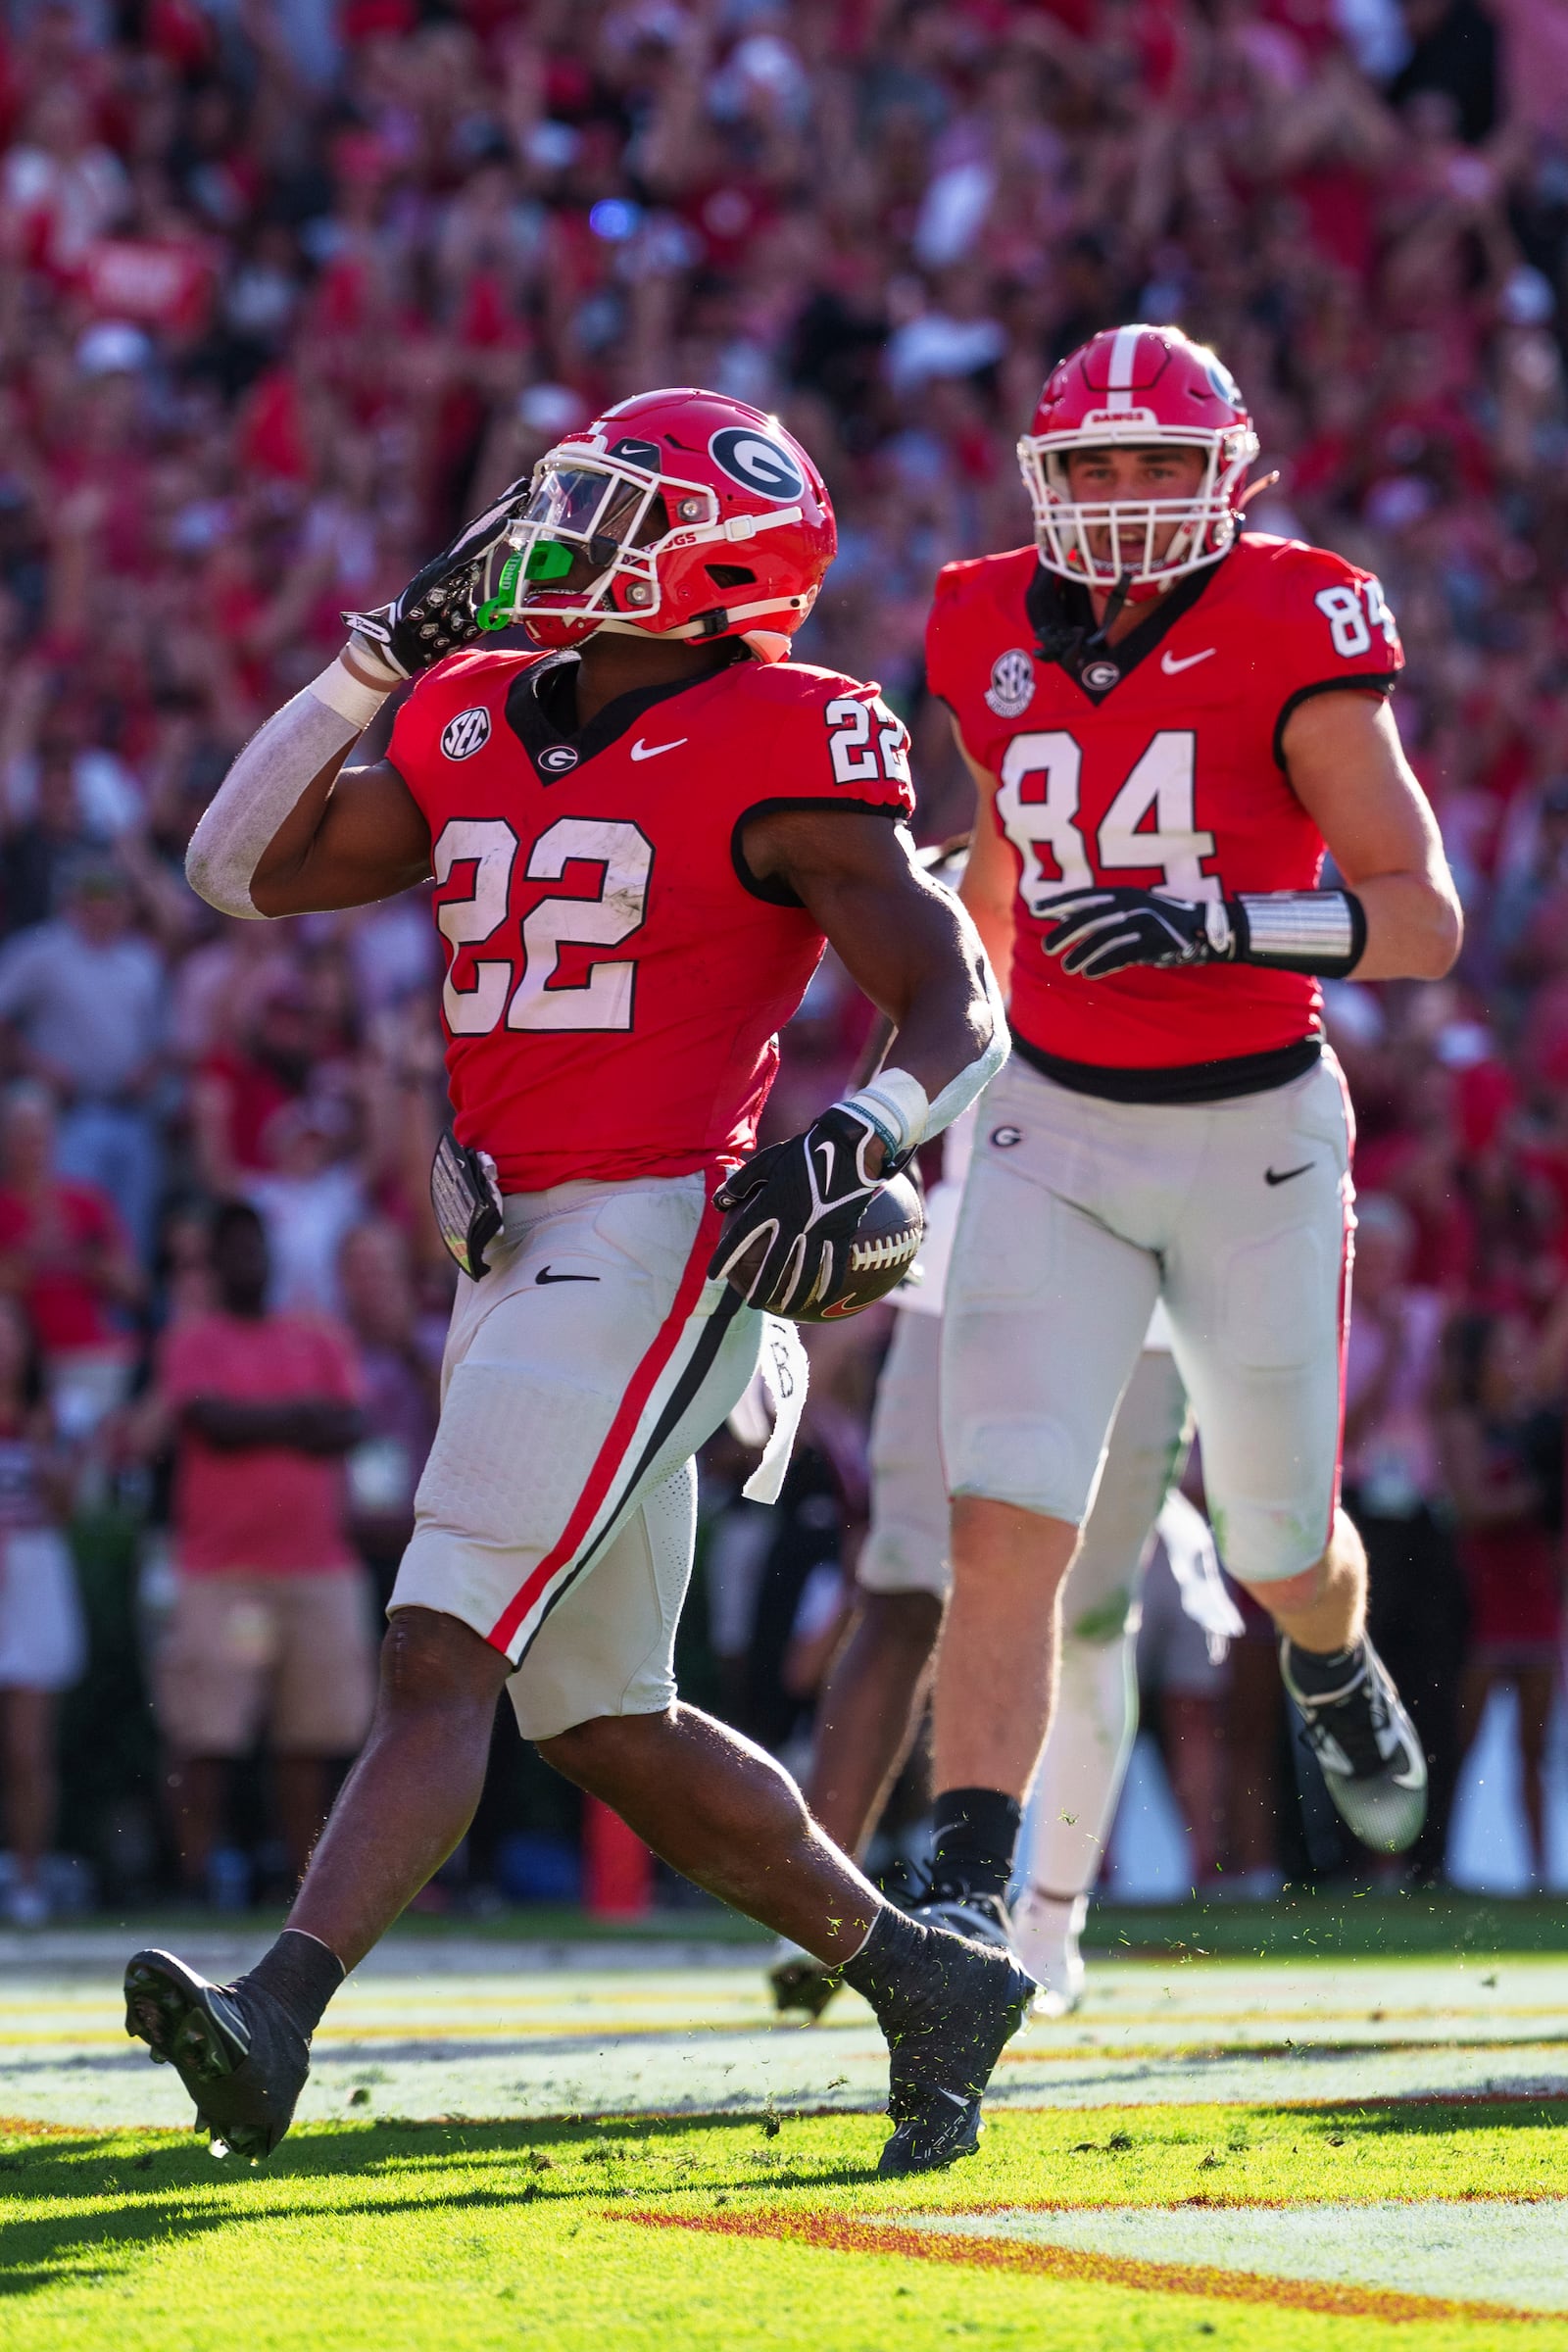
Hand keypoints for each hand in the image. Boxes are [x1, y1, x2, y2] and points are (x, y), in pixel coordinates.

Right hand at [343, 477, 531, 678]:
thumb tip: (514, 614)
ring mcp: (446, 564)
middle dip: (504, 506)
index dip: (502, 520)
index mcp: (458, 570)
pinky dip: (487, 535)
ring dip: (499, 512)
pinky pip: (469, 550)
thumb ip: (488, 613)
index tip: (523, 504)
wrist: (399, 646)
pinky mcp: (441, 573)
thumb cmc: (430, 635)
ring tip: (519, 495)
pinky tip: (504, 522)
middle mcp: (452, 561)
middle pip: (482, 527)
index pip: (484, 540)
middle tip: (526, 485)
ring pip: (476, 532)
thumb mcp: (470, 623)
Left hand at [710, 1105, 888, 1316]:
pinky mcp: (841, 1232)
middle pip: (774, 1265)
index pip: (741, 1238)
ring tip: (785, 1308)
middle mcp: (793, 1223)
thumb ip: (740, 1184)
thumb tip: (718, 1203)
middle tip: (752, 1304)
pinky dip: (828, 1283)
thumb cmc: (803, 1151)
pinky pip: (834, 1263)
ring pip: (805, 1271)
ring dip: (793, 1293)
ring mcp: (819, 1230)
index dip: (725, 1258)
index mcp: (771, 1205)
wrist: (848, 1147)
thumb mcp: (766, 1162)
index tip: (713, 1275)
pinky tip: (822, 1297)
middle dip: (761, 1288)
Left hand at [1040, 887, 1232, 978]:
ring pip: (1103, 939)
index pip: (1085, 895)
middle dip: (1065, 933)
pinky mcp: (1153, 943)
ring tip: (1067, 967)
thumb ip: (1104, 910)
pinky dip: (1103, 964)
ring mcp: (1143, 924)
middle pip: (1090, 918)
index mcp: (1124, 892)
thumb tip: (1066, 915)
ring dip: (1082, 954)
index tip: (1036, 910)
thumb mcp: (1133, 906)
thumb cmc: (1161, 920)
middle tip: (1047, 949)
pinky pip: (1122, 955)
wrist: (1202, 928)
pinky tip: (1089, 973)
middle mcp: (1132, 904)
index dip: (1059, 901)